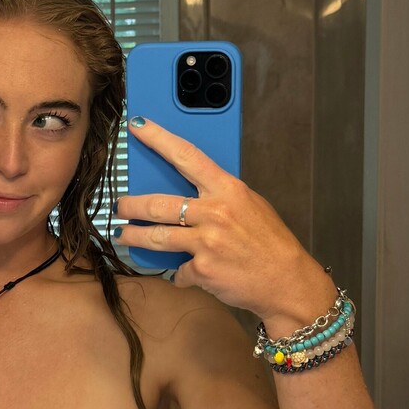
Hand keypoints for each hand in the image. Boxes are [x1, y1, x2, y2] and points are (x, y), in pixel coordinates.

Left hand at [113, 115, 328, 320]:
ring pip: (156, 237)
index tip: (137, 126)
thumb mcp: (251, 205)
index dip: (157, 138)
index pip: (186, 155)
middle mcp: (215, 212)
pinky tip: (186, 273)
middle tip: (120, 207)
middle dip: (130, 206)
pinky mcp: (203, 270)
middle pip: (157, 204)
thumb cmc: (270, 243)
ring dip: (134, 237)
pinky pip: (178, 270)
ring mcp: (207, 242)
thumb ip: (220, 196)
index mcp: (228, 189)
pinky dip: (180, 273)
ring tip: (124, 235)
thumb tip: (191, 192)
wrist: (288, 281)